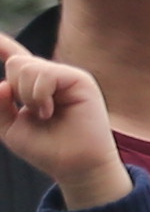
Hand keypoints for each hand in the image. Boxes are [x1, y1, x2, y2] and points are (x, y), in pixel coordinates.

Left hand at [0, 56, 124, 209]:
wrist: (73, 165)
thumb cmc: (46, 149)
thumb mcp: (9, 128)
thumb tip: (2, 84)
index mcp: (35, 87)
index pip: (17, 59)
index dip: (4, 46)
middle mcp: (52, 77)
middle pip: (16, 63)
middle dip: (14, 90)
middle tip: (32, 112)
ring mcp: (67, 76)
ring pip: (26, 67)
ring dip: (27, 96)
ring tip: (44, 114)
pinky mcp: (80, 79)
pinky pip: (45, 74)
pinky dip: (39, 96)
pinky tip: (49, 111)